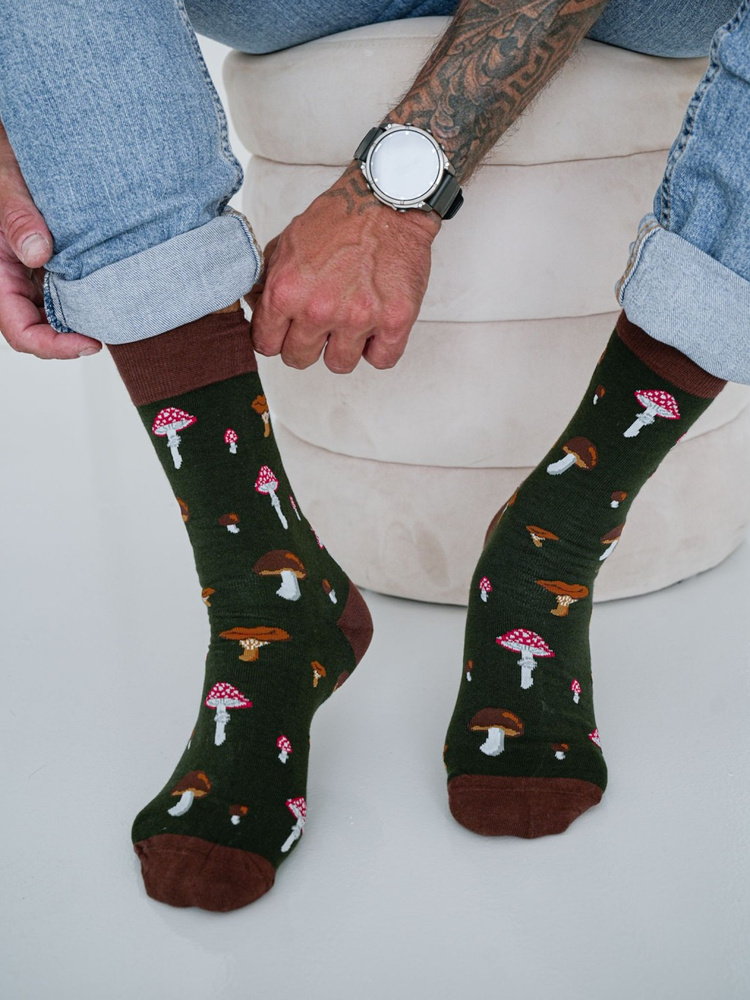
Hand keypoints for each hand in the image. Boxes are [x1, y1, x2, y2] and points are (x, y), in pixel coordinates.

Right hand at [0, 121, 100, 358]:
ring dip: (85, 318)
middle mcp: (15, 278)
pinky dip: (91, 296)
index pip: (20, 330)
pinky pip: (72, 290)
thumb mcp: (6, 183)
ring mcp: (35, 273)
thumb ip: (17, 217)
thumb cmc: (4, 159)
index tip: (89, 343)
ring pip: (59, 313)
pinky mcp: (54, 262)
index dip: (53, 346)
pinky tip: (114, 290)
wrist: (19, 144)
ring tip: (118, 312)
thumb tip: (38, 254)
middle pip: (43, 329)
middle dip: (74, 338)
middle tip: (114, 330)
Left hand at [247, 164, 439, 372]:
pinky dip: (379, 347)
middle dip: (307, 345)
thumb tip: (254, 305)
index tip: (286, 332)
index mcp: (287, 291)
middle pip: (299, 359)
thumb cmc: (339, 219)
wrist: (387, 199)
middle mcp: (319, 309)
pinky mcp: (394, 321)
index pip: (266, 344)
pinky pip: (381, 360)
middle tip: (320, 326)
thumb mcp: (288, 242)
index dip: (276, 339)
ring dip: (343, 348)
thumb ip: (267, 278)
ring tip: (351, 321)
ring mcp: (358, 318)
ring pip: (339, 365)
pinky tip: (376, 326)